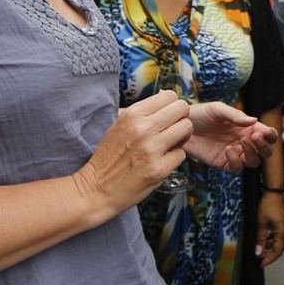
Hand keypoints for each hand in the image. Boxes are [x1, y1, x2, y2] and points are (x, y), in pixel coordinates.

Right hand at [77, 92, 192, 210]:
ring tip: (170, 145)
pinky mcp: (159, 169)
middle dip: (181, 118)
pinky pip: (181, 154)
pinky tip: (161, 162)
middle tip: (174, 130)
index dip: (173, 106)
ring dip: (182, 137)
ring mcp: (152, 149)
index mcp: (132, 114)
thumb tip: (166, 96)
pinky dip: (174, 158)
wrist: (96, 188)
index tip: (169, 116)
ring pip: (186, 128)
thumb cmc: (109, 156)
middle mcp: (143, 128)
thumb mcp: (120, 126)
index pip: (169, 96)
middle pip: (182, 109)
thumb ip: (142, 113)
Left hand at [185, 102, 277, 172]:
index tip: (268, 133)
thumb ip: (235, 116)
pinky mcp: (222, 163)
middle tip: (255, 137)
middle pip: (264, 151)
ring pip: (253, 161)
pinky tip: (228, 150)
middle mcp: (242, 141)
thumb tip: (254, 120)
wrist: (180, 125)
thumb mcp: (217, 109)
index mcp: (246, 127)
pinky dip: (235, 161)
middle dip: (264, 146)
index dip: (271, 135)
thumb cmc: (200, 114)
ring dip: (252, 153)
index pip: (265, 134)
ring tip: (242, 142)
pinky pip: (236, 168)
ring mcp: (233, 153)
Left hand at [256, 191, 283, 266]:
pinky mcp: (280, 223)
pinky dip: (269, 240)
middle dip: (268, 254)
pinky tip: (263, 239)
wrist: (273, 192)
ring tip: (259, 249)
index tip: (260, 264)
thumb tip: (258, 252)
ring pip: (277, 242)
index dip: (269, 259)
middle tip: (258, 258)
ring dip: (268, 247)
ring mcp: (283, 227)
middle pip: (278, 248)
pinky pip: (276, 236)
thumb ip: (260, 239)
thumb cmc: (267, 206)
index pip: (277, 251)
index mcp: (282, 233)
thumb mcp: (261, 223)